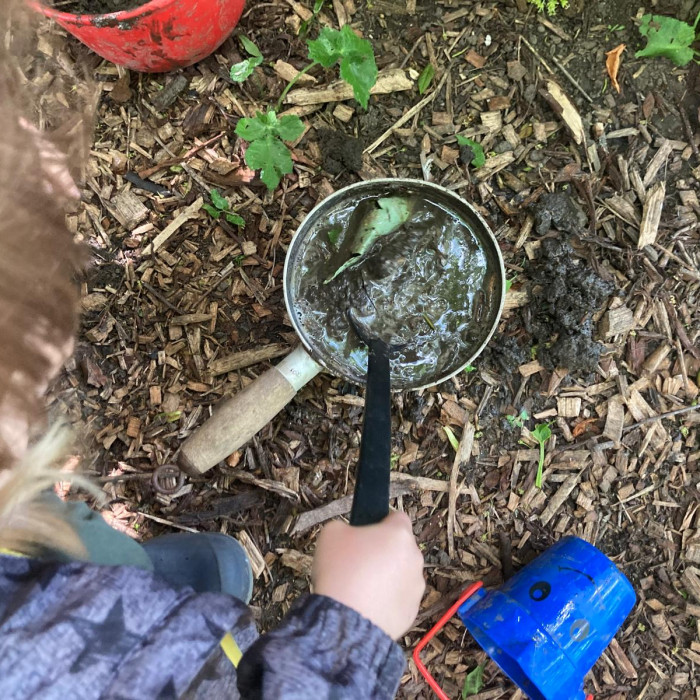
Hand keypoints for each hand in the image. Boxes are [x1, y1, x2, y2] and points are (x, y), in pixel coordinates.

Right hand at [312, 511, 424, 638]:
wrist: (344, 621)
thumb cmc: (340, 571)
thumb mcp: (331, 533)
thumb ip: (346, 527)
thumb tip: (351, 536)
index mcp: (398, 534)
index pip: (397, 517)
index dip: (380, 522)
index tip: (365, 533)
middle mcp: (414, 558)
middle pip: (400, 547)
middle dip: (383, 551)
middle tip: (358, 561)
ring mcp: (415, 587)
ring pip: (401, 574)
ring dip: (386, 576)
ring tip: (360, 587)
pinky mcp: (411, 612)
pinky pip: (399, 598)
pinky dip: (386, 599)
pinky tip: (365, 605)